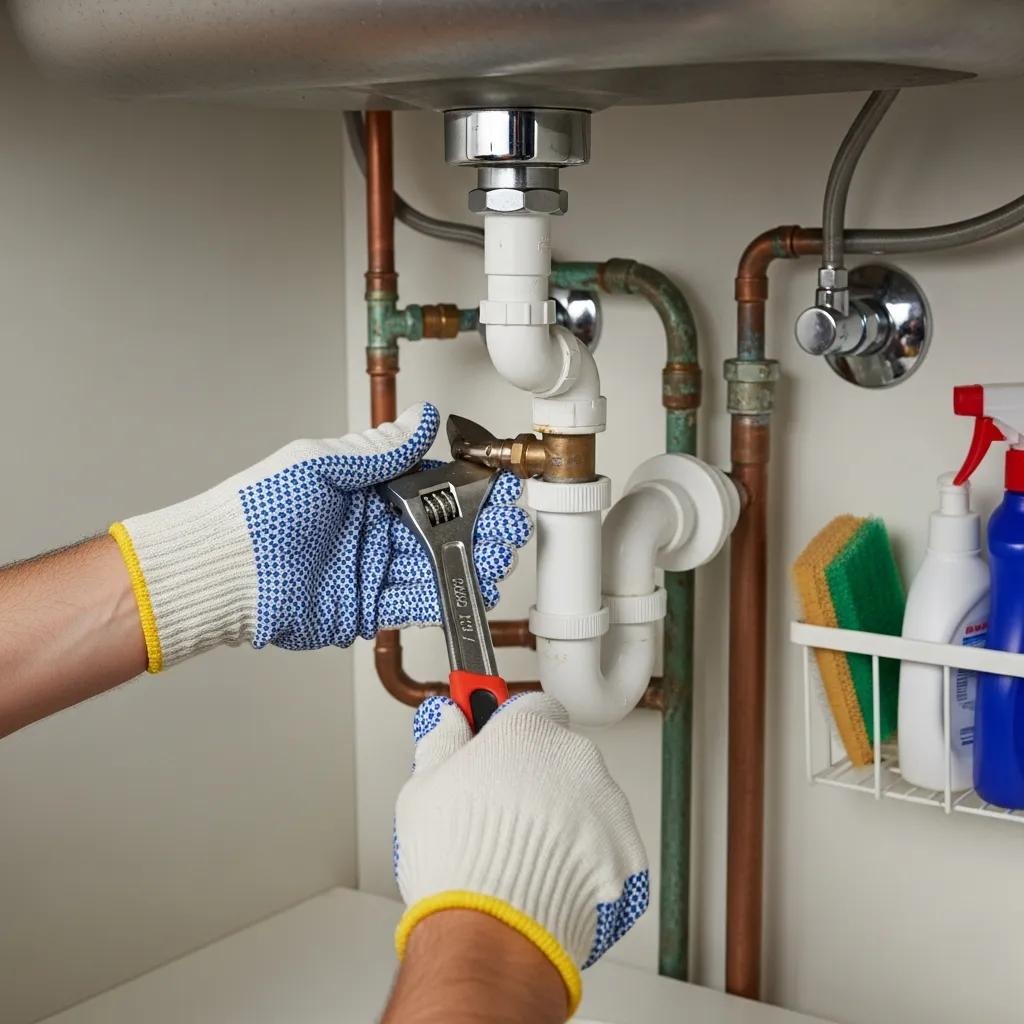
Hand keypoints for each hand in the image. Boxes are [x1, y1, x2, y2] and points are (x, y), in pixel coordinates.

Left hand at [110, 403, 530, 670]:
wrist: (223, 569)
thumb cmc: (257, 510)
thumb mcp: (320, 464)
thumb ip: (378, 450)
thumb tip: (420, 418)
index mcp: (364, 489)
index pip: (429, 485)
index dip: (466, 488)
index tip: (497, 488)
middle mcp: (372, 529)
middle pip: (440, 529)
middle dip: (478, 529)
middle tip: (508, 529)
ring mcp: (370, 569)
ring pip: (433, 567)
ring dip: (469, 563)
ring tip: (498, 558)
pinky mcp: (365, 608)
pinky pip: (413, 604)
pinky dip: (443, 598)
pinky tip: (468, 590)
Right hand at [392, 693, 648, 1018]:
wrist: (493, 934)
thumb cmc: (458, 863)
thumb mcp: (423, 788)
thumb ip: (442, 741)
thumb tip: (448, 718)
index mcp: (528, 732)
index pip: (531, 706)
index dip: (511, 729)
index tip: (497, 741)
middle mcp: (576, 759)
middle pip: (559, 757)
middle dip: (538, 778)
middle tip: (502, 815)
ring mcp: (608, 806)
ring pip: (587, 800)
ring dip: (565, 819)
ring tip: (523, 858)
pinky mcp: (627, 853)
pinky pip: (606, 846)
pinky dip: (586, 860)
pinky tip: (550, 879)